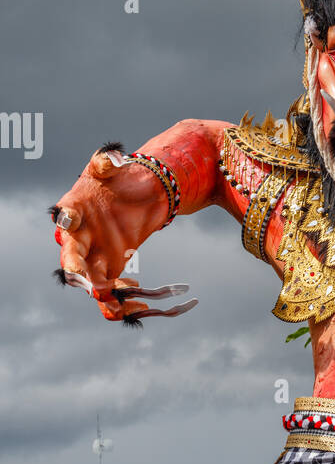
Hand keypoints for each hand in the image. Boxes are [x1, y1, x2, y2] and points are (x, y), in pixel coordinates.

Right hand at [52, 145, 195, 323]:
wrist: (140, 194)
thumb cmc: (118, 179)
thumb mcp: (111, 166)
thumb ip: (106, 161)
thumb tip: (111, 157)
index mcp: (75, 211)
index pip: (66, 218)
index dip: (66, 221)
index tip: (69, 221)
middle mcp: (79, 238)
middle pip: (72, 256)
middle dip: (75, 267)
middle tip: (82, 275)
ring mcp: (94, 257)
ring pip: (90, 281)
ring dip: (100, 292)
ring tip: (114, 299)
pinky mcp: (111, 269)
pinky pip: (111, 292)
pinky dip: (121, 304)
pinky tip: (139, 306)